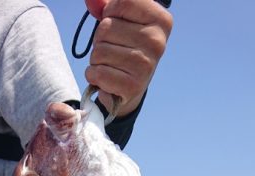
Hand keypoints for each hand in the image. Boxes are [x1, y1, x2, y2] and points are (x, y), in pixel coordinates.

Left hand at [84, 0, 172, 117]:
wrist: (127, 89)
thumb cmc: (124, 49)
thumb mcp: (119, 21)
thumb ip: (106, 6)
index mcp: (160, 20)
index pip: (123, 2)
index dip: (110, 12)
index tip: (117, 24)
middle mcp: (157, 42)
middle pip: (106, 27)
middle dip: (100, 39)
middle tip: (112, 50)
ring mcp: (146, 66)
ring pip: (99, 50)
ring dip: (96, 59)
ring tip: (109, 65)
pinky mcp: (132, 87)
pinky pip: (98, 73)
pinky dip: (93, 76)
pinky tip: (104, 79)